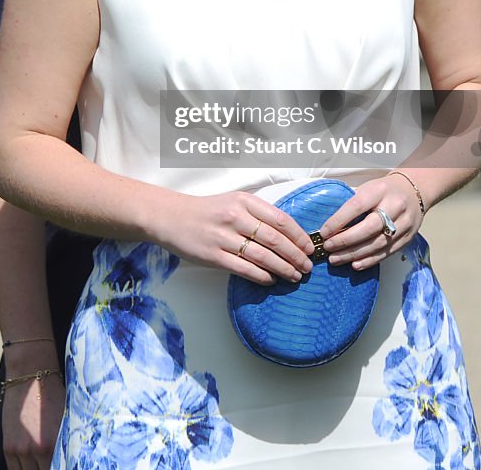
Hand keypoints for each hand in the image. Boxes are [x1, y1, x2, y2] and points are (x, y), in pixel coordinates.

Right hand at [2, 370, 64, 469]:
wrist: (30, 375)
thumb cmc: (54, 394)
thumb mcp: (65, 419)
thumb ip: (65, 443)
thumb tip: (69, 457)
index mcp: (56, 443)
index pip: (59, 468)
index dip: (61, 466)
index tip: (63, 463)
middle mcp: (39, 450)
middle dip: (48, 468)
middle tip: (51, 461)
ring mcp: (21, 450)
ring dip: (34, 469)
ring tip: (40, 461)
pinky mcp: (8, 447)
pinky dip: (22, 469)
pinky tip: (30, 463)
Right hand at [159, 191, 314, 284]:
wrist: (171, 217)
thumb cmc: (207, 210)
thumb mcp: (234, 202)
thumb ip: (258, 214)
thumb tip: (288, 235)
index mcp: (244, 201)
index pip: (280, 219)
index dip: (298, 236)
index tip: (309, 248)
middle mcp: (235, 217)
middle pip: (275, 240)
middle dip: (295, 256)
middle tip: (307, 267)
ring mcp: (223, 237)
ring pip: (262, 256)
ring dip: (283, 269)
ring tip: (295, 276)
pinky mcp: (213, 256)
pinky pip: (244, 269)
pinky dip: (262, 276)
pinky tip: (271, 280)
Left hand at [319, 174, 424, 270]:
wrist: (414, 191)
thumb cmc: (385, 190)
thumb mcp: (368, 188)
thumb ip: (353, 204)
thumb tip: (331, 226)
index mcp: (380, 190)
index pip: (356, 206)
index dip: (338, 221)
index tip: (324, 232)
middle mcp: (394, 206)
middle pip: (368, 228)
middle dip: (345, 240)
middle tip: (328, 247)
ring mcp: (403, 223)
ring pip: (377, 243)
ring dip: (354, 254)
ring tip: (336, 258)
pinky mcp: (407, 238)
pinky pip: (387, 252)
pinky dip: (369, 260)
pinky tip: (355, 264)